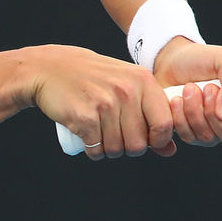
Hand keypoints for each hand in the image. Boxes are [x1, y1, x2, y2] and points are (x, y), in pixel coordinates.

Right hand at [24, 45, 176, 158]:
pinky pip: (96, 149)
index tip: (145, 139)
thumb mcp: (127, 86)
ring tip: (100, 134)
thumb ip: (151, 114)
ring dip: (108, 150)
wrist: (51, 69)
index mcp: (142, 80)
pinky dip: (93, 151)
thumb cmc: (94, 79)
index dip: (157, 140)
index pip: (164, 124)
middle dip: (128, 148)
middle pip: (139, 144)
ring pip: (117, 149)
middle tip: (115, 136)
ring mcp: (105, 103)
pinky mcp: (84, 116)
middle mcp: (126, 91)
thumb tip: (170, 151)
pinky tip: (88, 137)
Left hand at [152, 38, 221, 147]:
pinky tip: (177, 99)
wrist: (172, 62)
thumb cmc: (203, 59)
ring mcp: (216, 131)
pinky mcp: (194, 134)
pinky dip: (181, 117)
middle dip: (214, 112)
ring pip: (209, 138)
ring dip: (195, 110)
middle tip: (207, 87)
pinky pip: (190, 137)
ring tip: (189, 87)